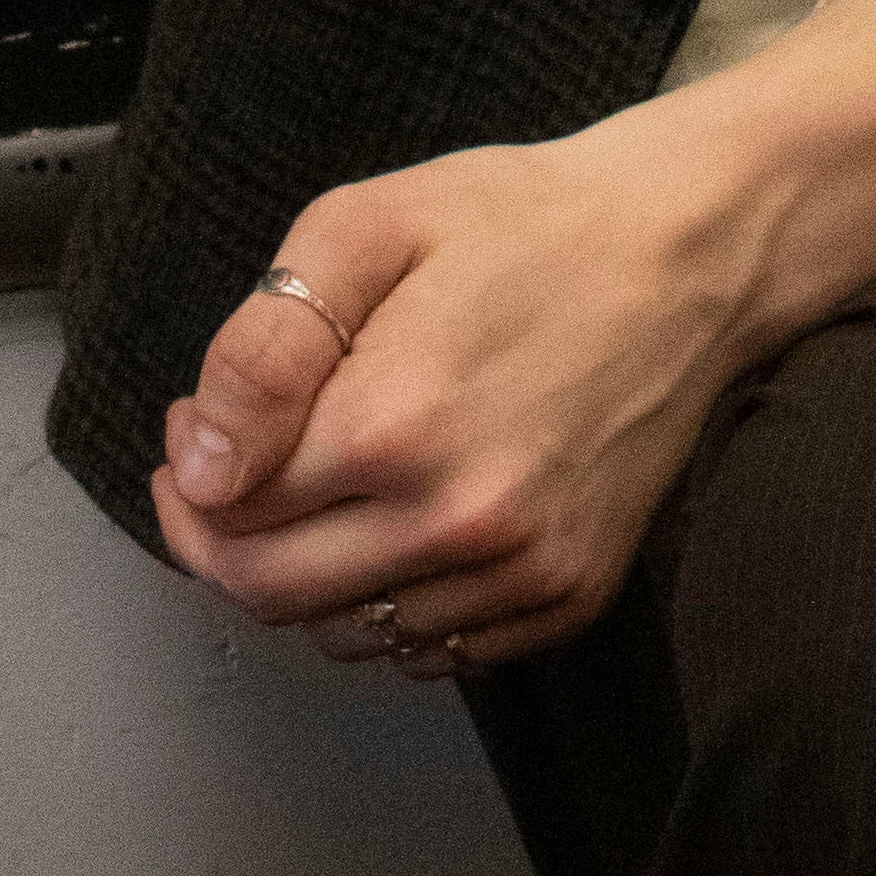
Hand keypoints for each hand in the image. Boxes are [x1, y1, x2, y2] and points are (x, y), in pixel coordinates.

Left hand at [152, 0, 875, 678]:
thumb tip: (204, 461)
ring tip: (320, 484)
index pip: (228, 521)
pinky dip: (387, 607)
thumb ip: (265, 348)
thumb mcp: (367, 224)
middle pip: (272, 596)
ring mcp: (521, 570)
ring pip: (347, 637)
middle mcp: (458, 521)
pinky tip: (394, 524)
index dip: (188, 477)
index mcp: (394, 424)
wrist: (687, 250)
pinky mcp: (567, 595)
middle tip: (227, 466)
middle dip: (223, 538)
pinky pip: (432, 651)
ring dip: (301, 577)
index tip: (196, 427)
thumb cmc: (528, 223)